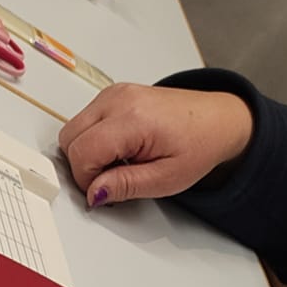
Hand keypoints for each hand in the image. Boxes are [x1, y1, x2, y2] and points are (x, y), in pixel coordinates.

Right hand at [58, 83, 252, 206]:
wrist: (216, 120)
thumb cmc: (199, 144)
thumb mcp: (166, 178)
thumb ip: (125, 186)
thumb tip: (94, 192)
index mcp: (134, 118)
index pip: (83, 152)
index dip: (87, 180)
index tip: (106, 191)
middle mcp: (119, 99)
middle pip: (70, 138)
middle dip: (83, 166)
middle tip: (111, 179)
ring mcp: (114, 93)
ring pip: (73, 129)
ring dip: (87, 152)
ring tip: (119, 163)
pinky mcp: (113, 94)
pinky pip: (85, 121)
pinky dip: (93, 140)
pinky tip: (118, 149)